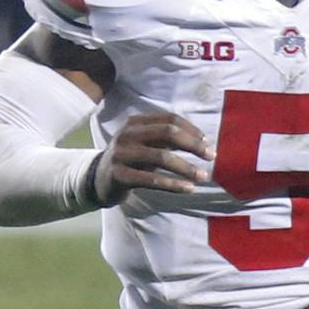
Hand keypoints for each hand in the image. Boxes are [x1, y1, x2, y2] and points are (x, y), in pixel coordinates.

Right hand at [93, 112, 211, 203]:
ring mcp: (121, 154)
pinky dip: (173, 184)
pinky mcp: (119, 175)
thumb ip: (167, 140)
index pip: (170, 120)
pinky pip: (151, 180)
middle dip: (193, 145)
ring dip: (186, 168)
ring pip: (161, 157)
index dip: (192, 130)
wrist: (98, 180)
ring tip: (203, 177)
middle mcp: (127, 134)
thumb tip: (202, 142)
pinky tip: (188, 189)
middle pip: (167, 133)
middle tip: (211, 157)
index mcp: (135, 122)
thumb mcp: (145, 144)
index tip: (208, 144)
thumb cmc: (130, 161)